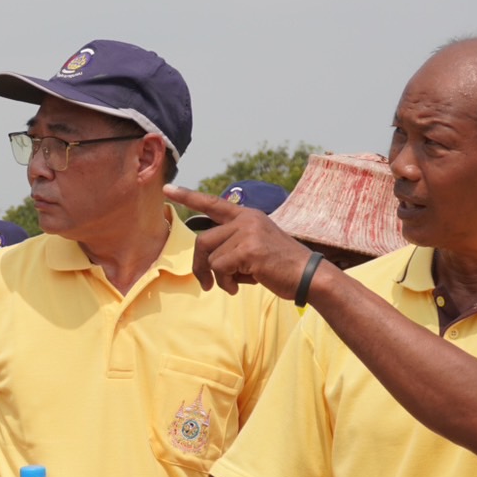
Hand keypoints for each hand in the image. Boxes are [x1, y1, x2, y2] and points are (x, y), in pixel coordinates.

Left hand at [164, 185, 322, 299]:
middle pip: (202, 240)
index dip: (188, 197)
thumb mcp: (255, 247)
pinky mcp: (249, 249)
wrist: (309, 276)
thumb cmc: (279, 267)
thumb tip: (206, 259)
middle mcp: (246, 219)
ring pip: (211, 257)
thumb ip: (232, 244)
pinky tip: (238, 287)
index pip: (212, 203)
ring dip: (217, 277)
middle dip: (198, 265)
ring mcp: (248, 232)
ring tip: (232, 285)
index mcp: (247, 216)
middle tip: (204, 283)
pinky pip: (220, 268)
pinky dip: (225, 282)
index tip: (168, 189)